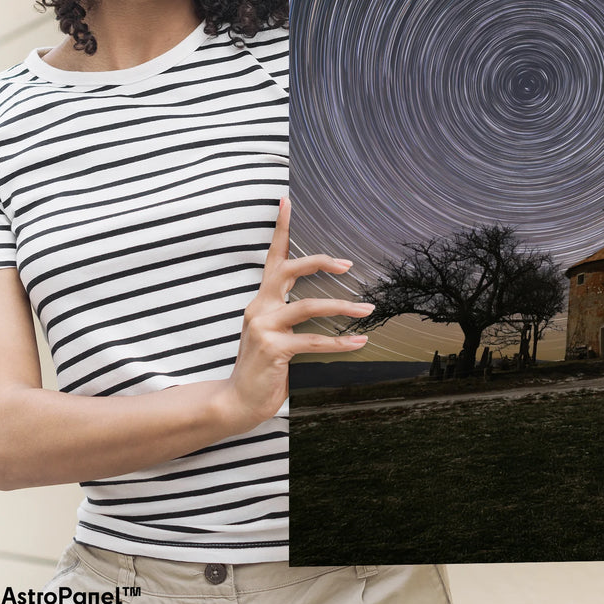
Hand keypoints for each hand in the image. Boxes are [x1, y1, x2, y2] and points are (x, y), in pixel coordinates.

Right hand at [226, 196, 371, 427]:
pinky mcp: (273, 349)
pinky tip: (359, 341)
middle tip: (349, 264)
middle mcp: (260, 307)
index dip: (280, 228)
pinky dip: (340, 341)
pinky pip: (313, 341)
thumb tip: (323, 302)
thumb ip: (289, 315)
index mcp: (261, 300)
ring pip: (309, 306)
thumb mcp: (272, 333)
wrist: (236, 402)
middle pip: (289, 270)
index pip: (273, 257)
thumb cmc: (261, 367)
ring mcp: (264, 327)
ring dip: (342, 307)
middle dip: (320, 262)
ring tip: (367, 309)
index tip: (287, 200)